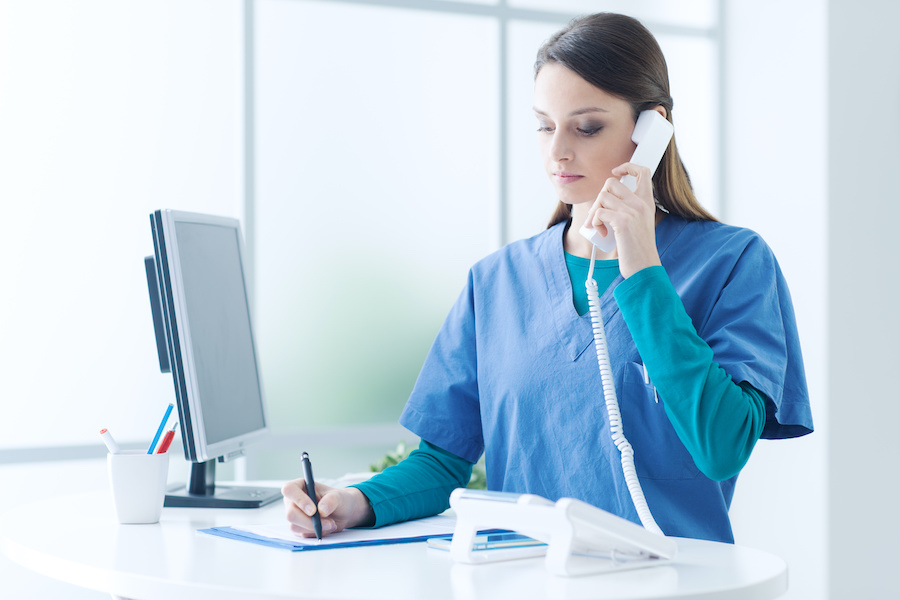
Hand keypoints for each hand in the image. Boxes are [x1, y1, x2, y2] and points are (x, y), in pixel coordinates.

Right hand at [282, 479, 373, 537]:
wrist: (342, 513)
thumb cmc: (338, 500)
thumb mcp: (339, 496)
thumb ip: (331, 500)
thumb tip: (322, 510)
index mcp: (299, 486)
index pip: (289, 490)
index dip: (299, 500)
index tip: (313, 510)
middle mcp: (293, 501)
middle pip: (290, 514)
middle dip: (309, 522)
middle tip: (328, 522)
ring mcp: (294, 515)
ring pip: (295, 527)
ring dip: (315, 528)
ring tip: (331, 524)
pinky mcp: (298, 528)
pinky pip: (302, 535)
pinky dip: (316, 533)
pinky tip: (326, 528)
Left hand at [584, 162, 661, 277]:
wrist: (644, 267)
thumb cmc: (638, 249)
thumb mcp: (639, 224)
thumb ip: (629, 209)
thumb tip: (605, 200)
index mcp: (647, 202)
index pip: (643, 172)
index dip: (628, 167)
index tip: (616, 172)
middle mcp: (641, 204)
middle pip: (611, 183)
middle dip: (599, 198)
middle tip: (599, 215)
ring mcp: (633, 212)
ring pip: (602, 197)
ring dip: (594, 212)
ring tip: (599, 227)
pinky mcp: (623, 222)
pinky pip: (599, 212)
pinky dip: (594, 223)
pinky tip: (602, 234)